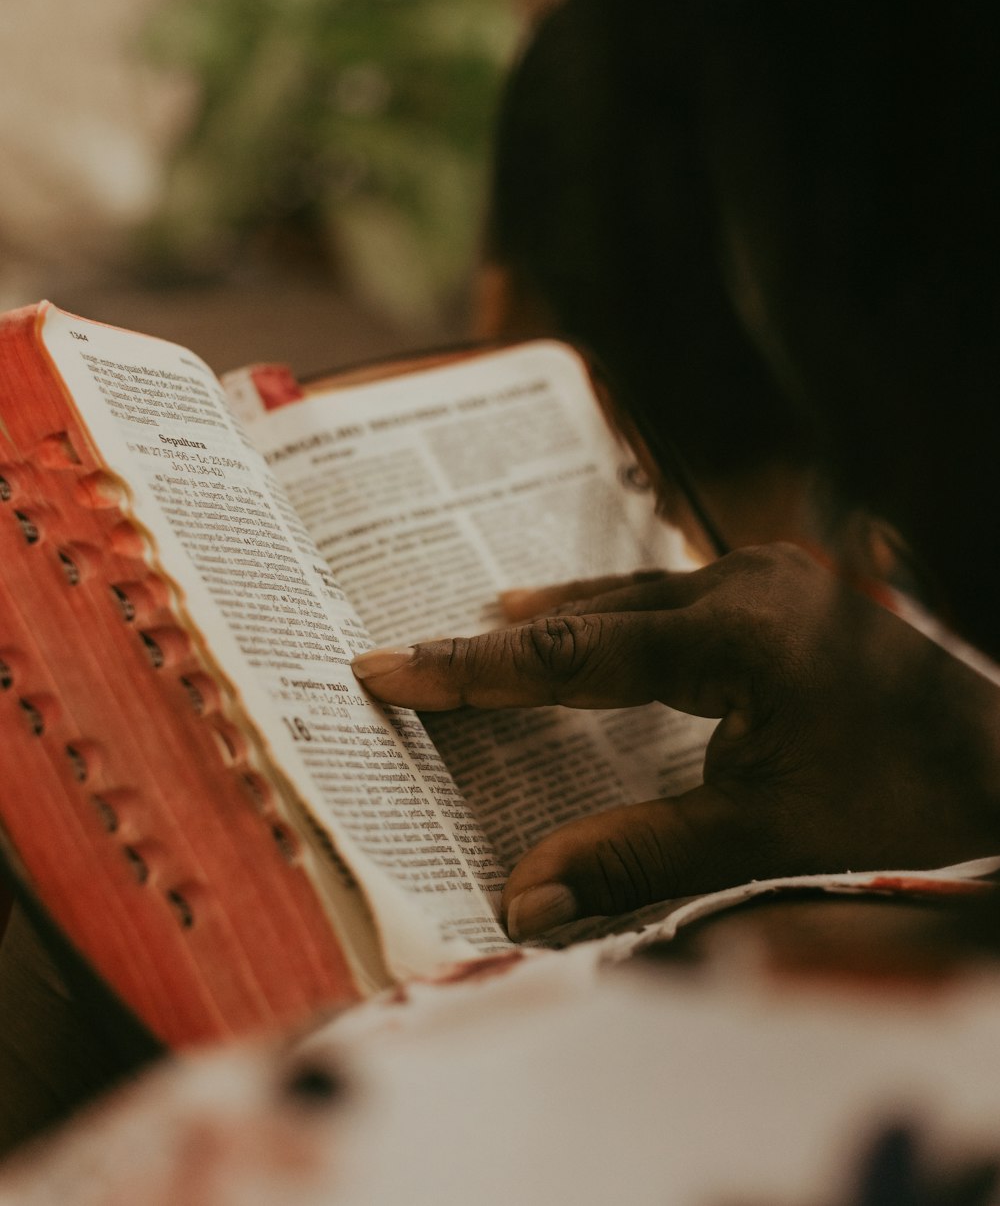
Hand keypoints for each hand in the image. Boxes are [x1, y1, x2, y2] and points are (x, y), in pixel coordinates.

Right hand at [352, 545, 999, 939]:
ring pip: (637, 596)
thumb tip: (519, 897)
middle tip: (413, 658)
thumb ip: (635, 857)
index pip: (575, 653)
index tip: (386, 666)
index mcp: (740, 635)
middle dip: (503, 642)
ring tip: (489, 627)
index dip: (472, 669)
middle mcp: (751, 583)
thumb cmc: (899, 807)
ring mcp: (775, 577)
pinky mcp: (790, 590)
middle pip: (596, 613)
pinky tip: (589, 621)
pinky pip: (678, 595)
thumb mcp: (764, 839)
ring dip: (563, 621)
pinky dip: (620, 619)